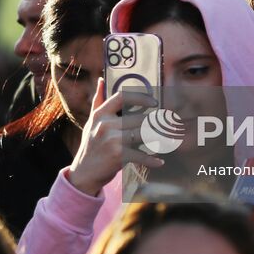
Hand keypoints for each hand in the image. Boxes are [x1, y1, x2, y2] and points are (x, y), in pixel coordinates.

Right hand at [66, 79, 164, 196]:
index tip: (154, 102)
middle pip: (139, 118)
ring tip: (169, 139)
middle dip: (156, 123)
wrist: (83, 173)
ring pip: (143, 134)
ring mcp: (112, 140)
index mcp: (100, 114)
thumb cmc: (90, 145)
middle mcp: (105, 124)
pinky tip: (159, 162)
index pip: (122, 97)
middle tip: (168, 124)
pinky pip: (141, 155)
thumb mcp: (91, 121)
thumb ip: (98, 100)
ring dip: (159, 138)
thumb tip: (101, 80)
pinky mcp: (118, 155)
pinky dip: (152, 160)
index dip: (140, 97)